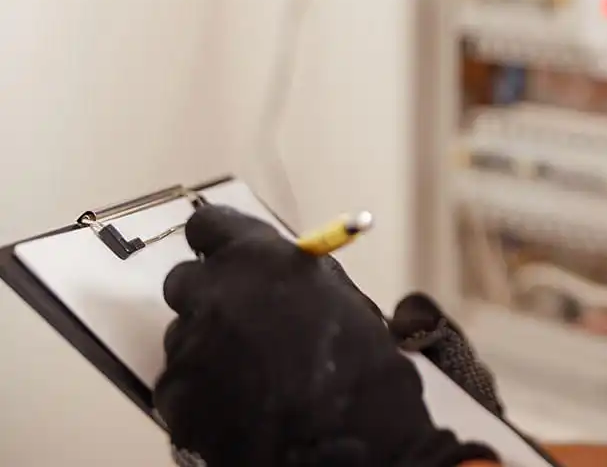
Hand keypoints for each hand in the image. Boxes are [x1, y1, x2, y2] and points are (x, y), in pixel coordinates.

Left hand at [154, 205, 498, 466]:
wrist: (352, 445)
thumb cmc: (364, 371)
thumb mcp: (344, 301)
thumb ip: (299, 279)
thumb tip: (282, 276)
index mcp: (260, 261)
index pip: (208, 226)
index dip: (218, 242)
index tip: (229, 257)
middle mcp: (215, 295)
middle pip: (185, 281)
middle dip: (210, 297)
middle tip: (244, 324)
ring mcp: (190, 347)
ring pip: (184, 336)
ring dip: (209, 347)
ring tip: (250, 377)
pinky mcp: (176, 397)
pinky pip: (180, 383)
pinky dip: (202, 392)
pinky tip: (239, 407)